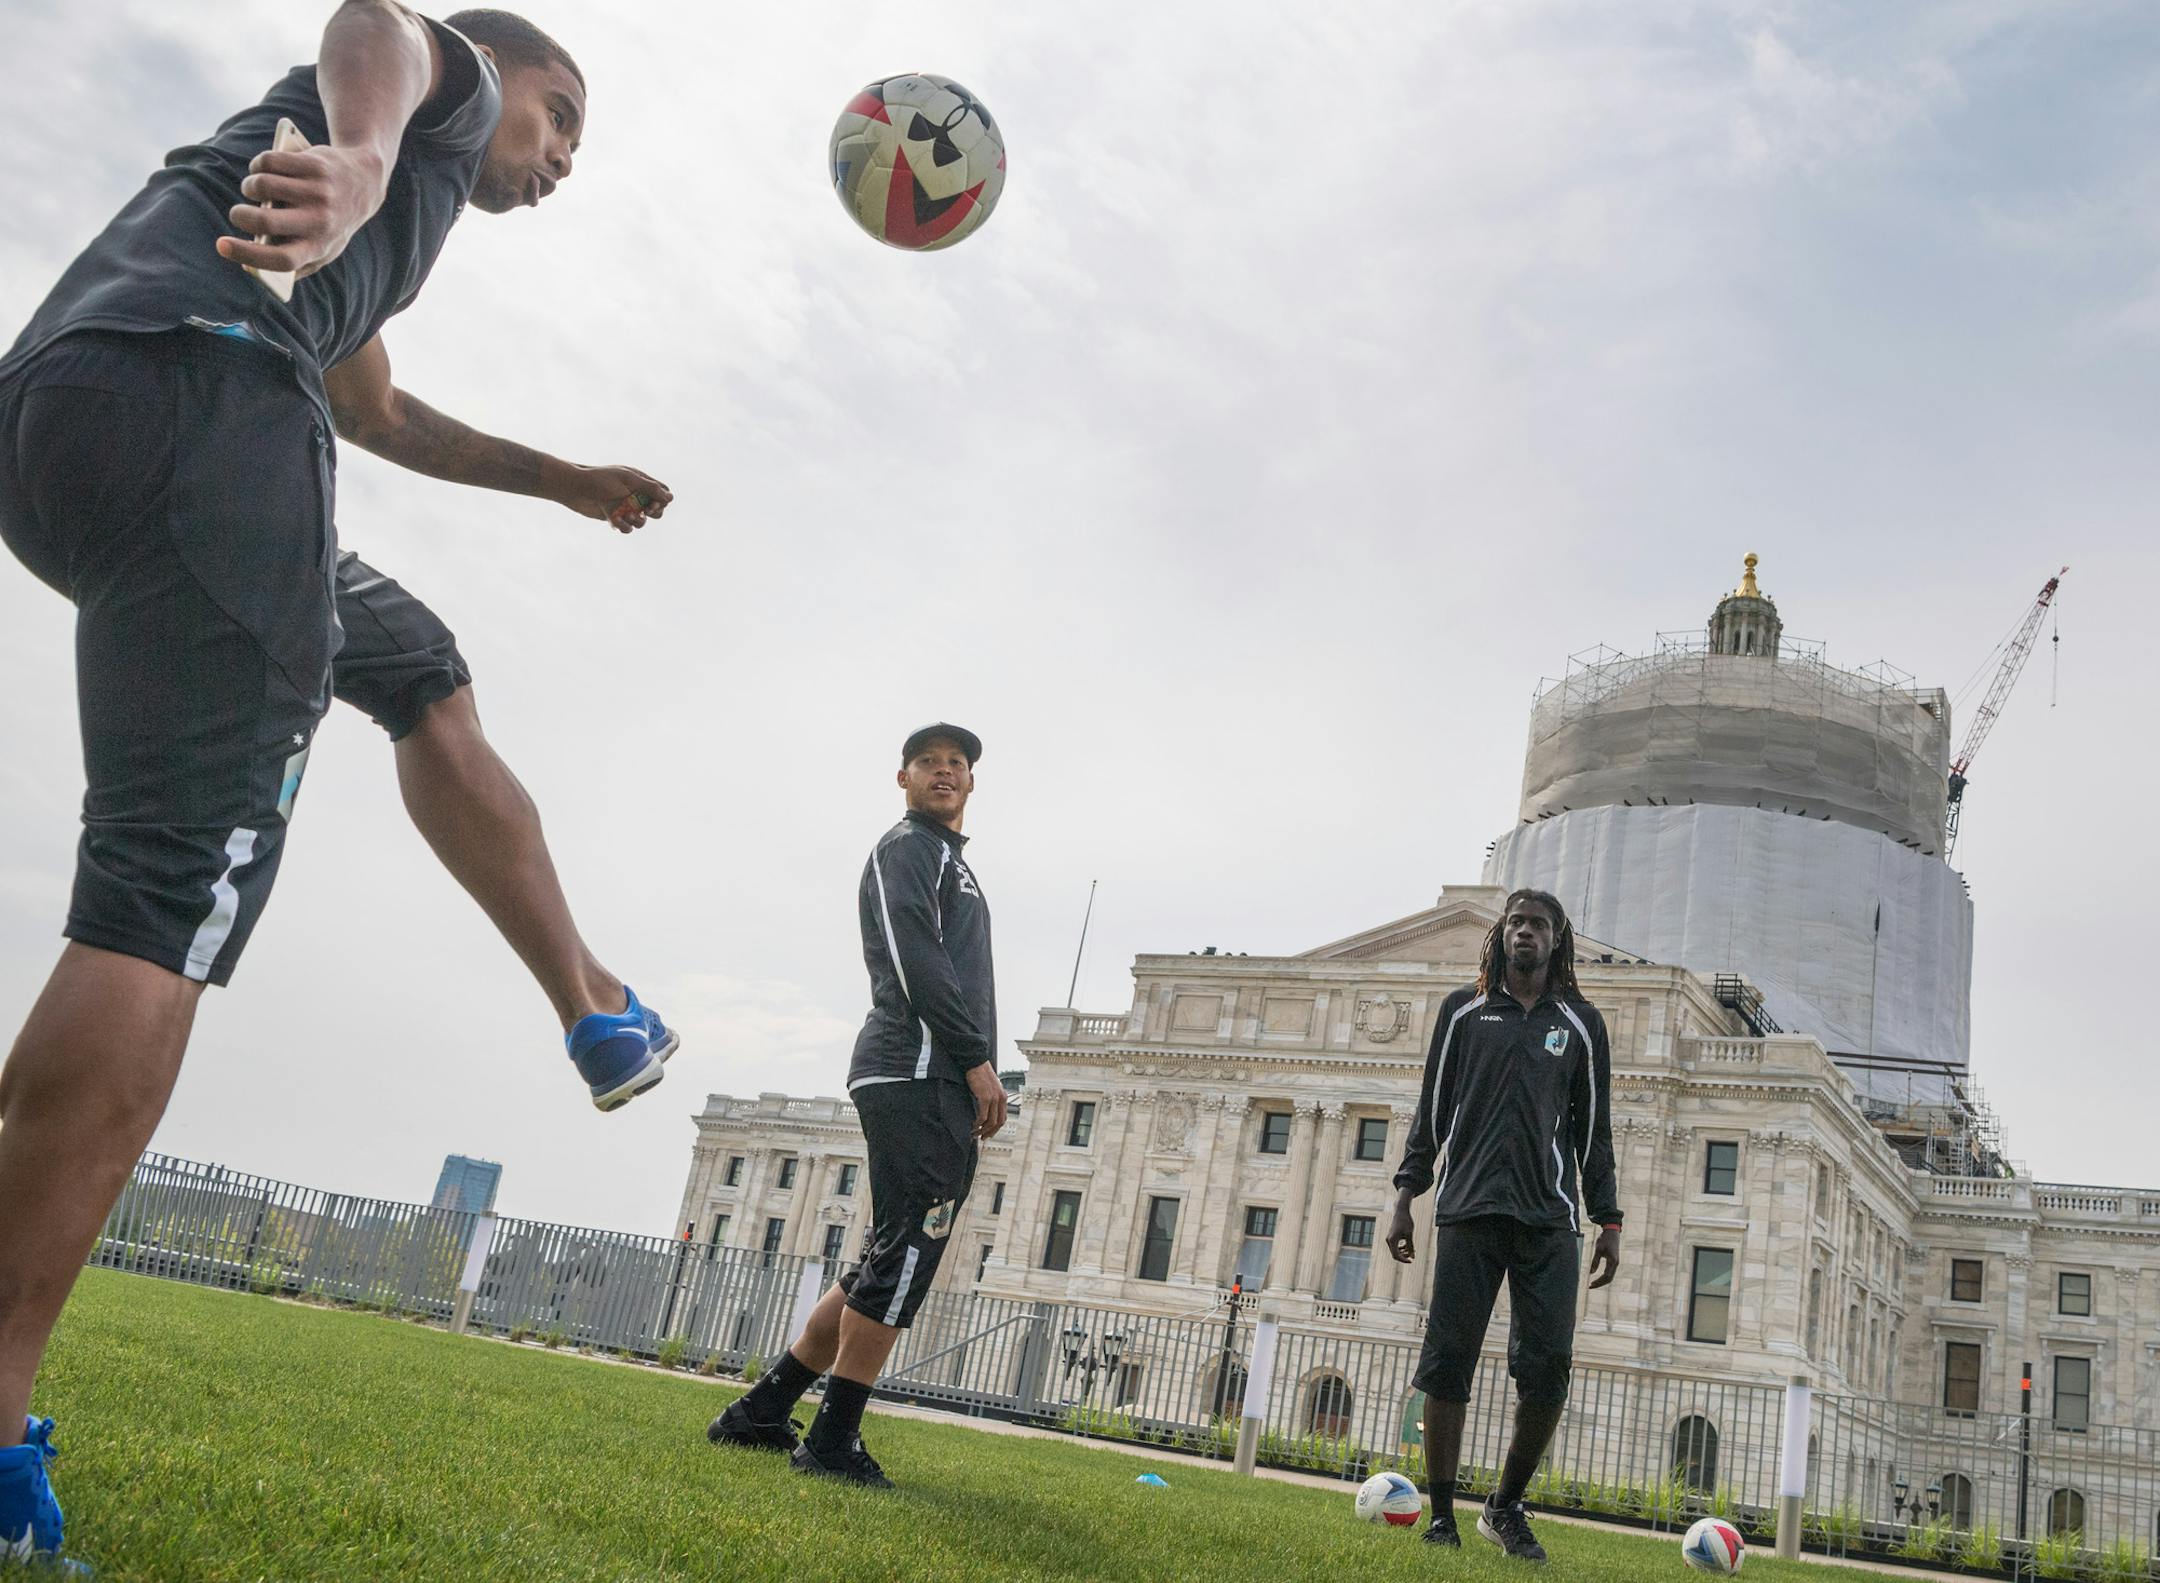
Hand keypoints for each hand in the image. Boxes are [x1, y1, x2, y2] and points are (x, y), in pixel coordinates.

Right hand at [218, 143, 389, 280]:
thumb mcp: (324, 247)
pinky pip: (270, 161)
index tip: (221, 246)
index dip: (247, 255)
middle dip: (240, 215)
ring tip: (253, 189)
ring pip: (263, 185)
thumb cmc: (333, 221)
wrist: (364, 181)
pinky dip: (259, 164)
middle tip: (238, 214)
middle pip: (265, 221)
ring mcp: (318, 191)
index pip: (281, 260)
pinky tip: (264, 169)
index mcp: (319, 247)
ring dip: (249, 186)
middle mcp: (321, 221)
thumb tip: (254, 267)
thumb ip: (298, 262)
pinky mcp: (314, 164)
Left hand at [548, 463, 673, 531]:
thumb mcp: (628, 481)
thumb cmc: (600, 480)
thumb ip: (650, 488)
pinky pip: (626, 528)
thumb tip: (670, 497)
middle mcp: (634, 495)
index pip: (661, 492)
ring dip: (638, 522)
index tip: (653, 504)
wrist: (574, 488)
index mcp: (639, 482)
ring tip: (628, 516)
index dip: (662, 501)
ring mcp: (624, 507)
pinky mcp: (614, 517)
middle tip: (645, 511)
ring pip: (641, 522)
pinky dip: (623, 526)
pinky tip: (614, 520)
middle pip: (656, 509)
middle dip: (654, 513)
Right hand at [965, 1063, 1007, 1139]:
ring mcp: (994, 1098)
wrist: (975, 1062)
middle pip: (999, 1122)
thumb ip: (990, 1098)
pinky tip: (972, 1126)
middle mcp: (1001, 1098)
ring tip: (974, 1134)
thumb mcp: (989, 1087)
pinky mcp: (985, 1097)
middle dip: (990, 1133)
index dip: (996, 1129)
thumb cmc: (980, 1074)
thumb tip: (985, 1110)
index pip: (1003, 1118)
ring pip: (991, 1122)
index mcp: (1003, 1097)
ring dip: (982, 1130)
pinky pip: (983, 1116)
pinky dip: (978, 1123)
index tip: (988, 1134)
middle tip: (981, 1138)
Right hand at [1385, 1200, 1415, 1263]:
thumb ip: (1410, 1247)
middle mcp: (1389, 1240)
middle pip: (1395, 1254)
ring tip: (1412, 1250)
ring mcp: (1389, 1238)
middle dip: (1404, 1256)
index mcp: (1392, 1240)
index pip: (1396, 1255)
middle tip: (1413, 1254)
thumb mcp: (1409, 1235)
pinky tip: (1408, 1246)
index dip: (1403, 1260)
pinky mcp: (1391, 1236)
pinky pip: (1395, 1246)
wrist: (1401, 1211)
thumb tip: (1412, 1257)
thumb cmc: (1406, 1222)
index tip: (1411, 1261)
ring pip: (1395, 1250)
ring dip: (1403, 1252)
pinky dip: (1401, 1248)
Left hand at [1588, 1226, 1621, 1288]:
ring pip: (1610, 1276)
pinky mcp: (1614, 1261)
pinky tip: (1598, 1278)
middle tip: (1590, 1286)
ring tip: (1593, 1284)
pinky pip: (1610, 1272)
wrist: (1612, 1232)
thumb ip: (1595, 1262)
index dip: (1598, 1282)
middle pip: (1609, 1278)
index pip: (1606, 1276)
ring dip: (1602, 1281)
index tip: (1590, 1284)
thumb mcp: (1598, 1250)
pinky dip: (1604, 1277)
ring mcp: (1616, 1263)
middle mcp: (1616, 1264)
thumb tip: (1591, 1273)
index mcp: (1613, 1261)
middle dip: (1600, 1283)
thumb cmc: (1604, 1240)